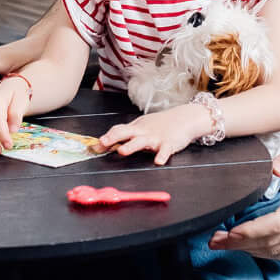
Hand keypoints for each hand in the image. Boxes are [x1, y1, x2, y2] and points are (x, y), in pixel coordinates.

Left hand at [97, 105, 211, 165]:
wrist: (184, 118)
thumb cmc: (161, 124)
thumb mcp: (143, 126)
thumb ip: (128, 134)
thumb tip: (108, 141)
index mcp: (136, 128)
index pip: (118, 130)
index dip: (106, 137)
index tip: (95, 146)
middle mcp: (143, 132)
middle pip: (126, 132)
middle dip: (113, 138)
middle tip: (103, 143)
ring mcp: (156, 137)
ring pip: (142, 141)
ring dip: (131, 146)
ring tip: (123, 151)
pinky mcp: (169, 143)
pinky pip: (165, 150)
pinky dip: (162, 155)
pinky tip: (158, 161)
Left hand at [210, 139, 279, 259]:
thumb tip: (273, 169)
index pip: (278, 224)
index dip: (251, 231)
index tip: (229, 232)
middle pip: (273, 242)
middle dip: (241, 244)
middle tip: (215, 241)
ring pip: (276, 251)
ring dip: (248, 250)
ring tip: (223, 243)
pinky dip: (261, 251)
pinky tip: (244, 245)